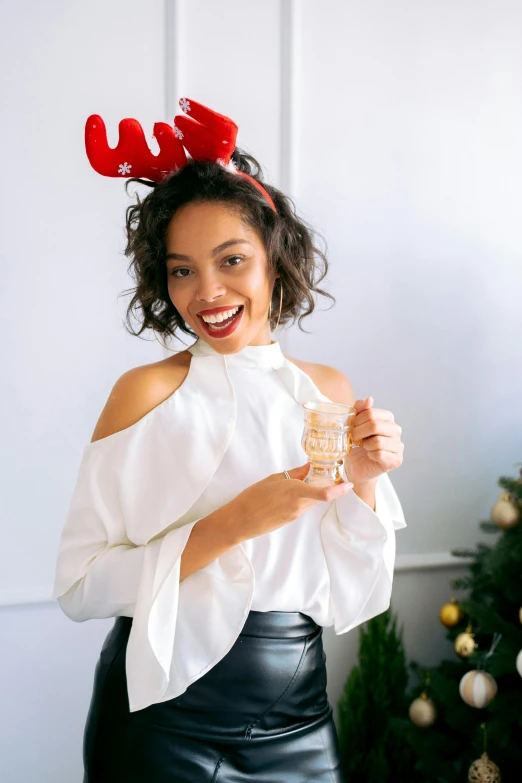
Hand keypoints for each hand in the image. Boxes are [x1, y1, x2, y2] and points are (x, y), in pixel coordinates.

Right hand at [228, 462, 354, 543]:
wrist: (241, 520)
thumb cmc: (253, 496)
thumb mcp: (273, 479)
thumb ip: (294, 474)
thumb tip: (308, 467)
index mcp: (296, 492)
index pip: (324, 494)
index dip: (339, 490)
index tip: (349, 485)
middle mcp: (299, 506)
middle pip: (319, 495)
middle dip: (321, 485)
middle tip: (318, 473)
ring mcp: (295, 514)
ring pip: (309, 501)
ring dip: (307, 492)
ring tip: (290, 484)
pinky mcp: (290, 520)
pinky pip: (300, 507)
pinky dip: (299, 499)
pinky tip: (283, 495)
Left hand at [344, 397, 403, 484]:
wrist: (358, 466)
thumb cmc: (358, 445)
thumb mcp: (355, 425)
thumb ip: (360, 410)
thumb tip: (369, 399)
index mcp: (387, 418)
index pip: (371, 413)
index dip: (357, 421)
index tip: (351, 428)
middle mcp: (396, 430)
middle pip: (374, 425)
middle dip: (359, 433)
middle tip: (354, 439)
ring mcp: (398, 445)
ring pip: (377, 441)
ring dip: (365, 445)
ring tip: (364, 447)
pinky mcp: (396, 460)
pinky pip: (379, 454)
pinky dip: (370, 455)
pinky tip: (370, 456)